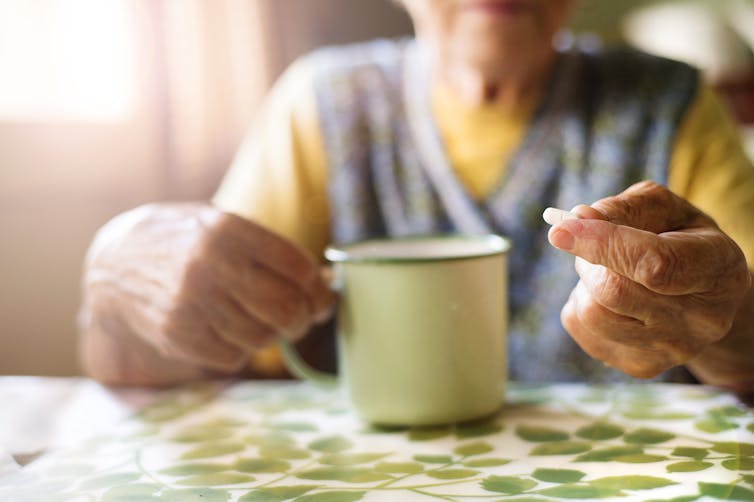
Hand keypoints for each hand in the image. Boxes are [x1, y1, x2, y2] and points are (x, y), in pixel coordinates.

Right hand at [80, 203, 334, 377]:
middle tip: (301, 319)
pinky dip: (239, 351)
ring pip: (262, 337)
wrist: (117, 263)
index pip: (297, 266)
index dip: (319, 289)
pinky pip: (233, 357)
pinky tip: (228, 332)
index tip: (322, 297)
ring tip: (260, 322)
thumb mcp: (224, 229)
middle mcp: (209, 263)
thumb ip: (272, 253)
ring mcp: (190, 301)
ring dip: (271, 336)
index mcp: (228, 229)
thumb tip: (326, 284)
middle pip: (285, 308)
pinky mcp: (177, 334)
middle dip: (303, 320)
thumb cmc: (189, 244)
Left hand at [548, 181, 750, 377]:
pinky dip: (581, 303)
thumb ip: (625, 209)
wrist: (702, 294)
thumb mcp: (666, 211)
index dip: (602, 244)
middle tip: (593, 243)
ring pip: (592, 313)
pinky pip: (581, 329)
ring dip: (584, 283)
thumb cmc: (679, 239)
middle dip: (588, 260)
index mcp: (717, 268)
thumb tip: (579, 219)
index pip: (654, 265)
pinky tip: (609, 298)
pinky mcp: (642, 366)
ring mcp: (674, 350)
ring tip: (609, 271)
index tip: (560, 230)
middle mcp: (703, 319)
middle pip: (613, 292)